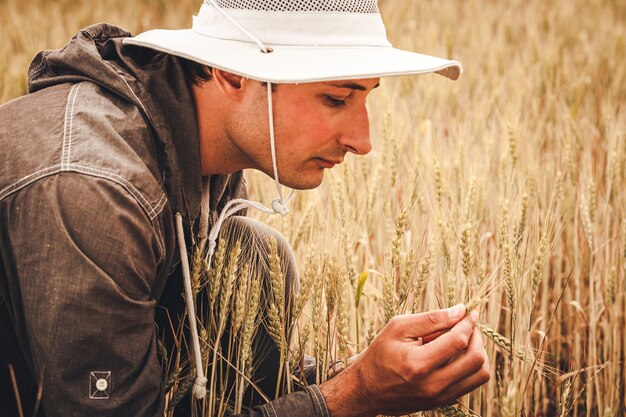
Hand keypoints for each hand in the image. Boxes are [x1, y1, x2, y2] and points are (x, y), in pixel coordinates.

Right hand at [319, 304, 489, 416]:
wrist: (367, 389)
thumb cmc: (380, 354)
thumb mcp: (398, 328)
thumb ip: (431, 319)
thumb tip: (460, 310)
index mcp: (418, 363)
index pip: (458, 341)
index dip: (469, 323)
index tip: (470, 312)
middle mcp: (433, 384)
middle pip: (476, 359)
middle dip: (476, 337)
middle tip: (467, 326)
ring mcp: (440, 396)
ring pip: (480, 374)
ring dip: (477, 353)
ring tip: (463, 341)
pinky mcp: (443, 402)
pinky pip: (471, 383)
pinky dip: (470, 366)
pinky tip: (454, 355)